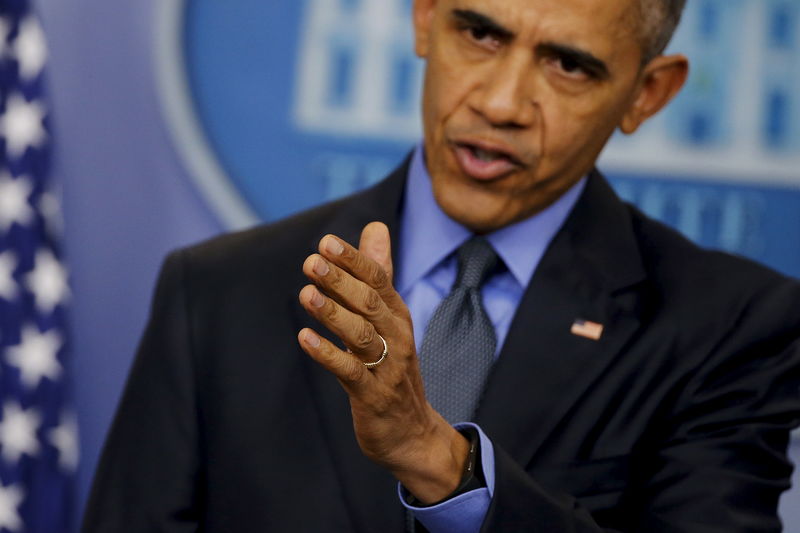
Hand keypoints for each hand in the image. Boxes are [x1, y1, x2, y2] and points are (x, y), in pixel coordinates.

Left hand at [297, 222, 469, 502]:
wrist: (412, 431)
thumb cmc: (392, 366)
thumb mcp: (388, 317)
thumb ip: (378, 273)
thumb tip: (375, 226)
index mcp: (397, 314)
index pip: (378, 279)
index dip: (353, 260)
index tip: (326, 242)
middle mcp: (396, 336)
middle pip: (369, 303)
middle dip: (340, 281)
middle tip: (311, 261)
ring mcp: (386, 367)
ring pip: (361, 335)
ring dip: (332, 314)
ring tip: (305, 294)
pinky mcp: (373, 395)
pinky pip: (350, 372)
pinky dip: (328, 354)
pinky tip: (305, 339)